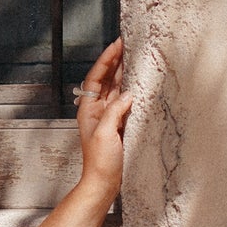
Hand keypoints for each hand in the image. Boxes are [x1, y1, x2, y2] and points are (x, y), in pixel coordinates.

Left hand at [76, 37, 132, 198]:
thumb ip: (115, 112)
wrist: (103, 182)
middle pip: (105, 79)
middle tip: (126, 44)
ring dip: (122, 72)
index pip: (96, 78)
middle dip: (115, 61)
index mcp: (88, 109)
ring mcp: (108, 116)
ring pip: (115, 88)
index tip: (116, 45)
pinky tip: (138, 81)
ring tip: (132, 56)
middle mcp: (97, 110)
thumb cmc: (100, 162)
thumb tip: (128, 94)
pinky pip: (124, 101)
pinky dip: (131, 89)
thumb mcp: (106, 134)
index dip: (106, 60)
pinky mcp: (119, 124)